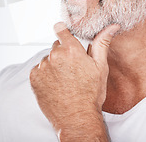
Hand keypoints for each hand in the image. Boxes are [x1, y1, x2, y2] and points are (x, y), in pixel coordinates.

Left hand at [29, 22, 119, 138]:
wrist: (77, 118)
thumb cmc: (91, 94)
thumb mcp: (100, 67)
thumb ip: (102, 43)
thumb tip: (112, 26)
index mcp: (70, 49)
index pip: (60, 29)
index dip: (62, 30)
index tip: (63, 32)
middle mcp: (54, 55)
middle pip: (56, 46)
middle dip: (63, 53)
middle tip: (73, 68)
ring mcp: (42, 67)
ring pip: (47, 59)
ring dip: (53, 65)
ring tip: (65, 80)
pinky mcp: (34, 78)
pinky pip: (39, 70)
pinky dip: (45, 75)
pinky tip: (56, 85)